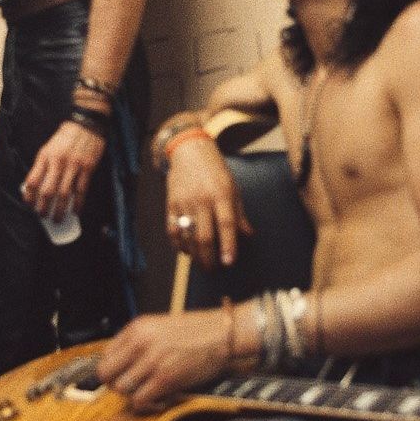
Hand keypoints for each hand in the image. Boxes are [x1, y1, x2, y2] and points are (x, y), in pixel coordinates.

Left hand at [21, 120, 105, 221]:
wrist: (86, 124)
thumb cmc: (65, 137)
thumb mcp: (48, 148)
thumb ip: (42, 165)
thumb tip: (35, 186)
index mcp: (45, 156)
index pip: (33, 180)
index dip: (29, 195)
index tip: (29, 204)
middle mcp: (58, 162)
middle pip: (48, 190)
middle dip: (44, 207)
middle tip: (43, 216)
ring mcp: (74, 166)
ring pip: (65, 194)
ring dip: (61, 209)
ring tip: (58, 218)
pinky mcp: (88, 168)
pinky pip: (82, 190)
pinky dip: (78, 203)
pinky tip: (75, 211)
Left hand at [96, 309, 231, 411]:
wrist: (222, 333)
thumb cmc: (194, 332)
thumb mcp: (157, 326)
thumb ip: (136, 341)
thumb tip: (120, 362)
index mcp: (136, 328)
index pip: (104, 354)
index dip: (111, 369)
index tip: (119, 375)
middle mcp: (139, 343)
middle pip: (106, 373)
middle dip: (115, 383)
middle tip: (129, 386)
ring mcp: (152, 361)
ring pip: (121, 388)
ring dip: (131, 395)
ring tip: (144, 393)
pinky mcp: (166, 378)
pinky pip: (140, 399)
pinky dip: (145, 404)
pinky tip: (155, 400)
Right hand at [165, 135, 249, 267]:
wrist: (190, 151)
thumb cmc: (215, 171)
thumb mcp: (233, 188)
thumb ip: (239, 214)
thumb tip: (248, 236)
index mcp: (221, 195)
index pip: (226, 225)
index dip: (228, 245)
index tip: (229, 262)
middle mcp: (202, 199)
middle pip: (204, 235)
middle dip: (208, 257)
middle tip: (213, 269)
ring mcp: (184, 201)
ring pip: (187, 235)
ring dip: (193, 253)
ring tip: (200, 262)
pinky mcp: (171, 203)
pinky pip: (172, 228)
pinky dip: (177, 243)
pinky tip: (184, 251)